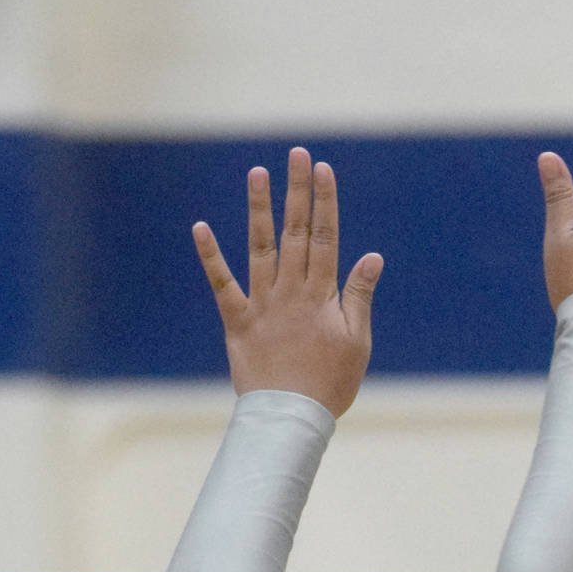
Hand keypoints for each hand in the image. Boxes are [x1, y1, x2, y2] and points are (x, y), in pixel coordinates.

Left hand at [192, 148, 381, 416]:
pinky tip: (200, 227)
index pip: (326, 239)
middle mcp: (291, 292)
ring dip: (259, 208)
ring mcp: (262, 304)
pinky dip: (211, 256)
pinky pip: (222, 284)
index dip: (325, 202)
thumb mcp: (358, 341)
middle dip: (297, 192)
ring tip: (257, 173)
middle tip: (297, 154)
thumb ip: (359, 295)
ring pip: (261, 247)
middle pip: (297, 233)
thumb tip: (372, 256)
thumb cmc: (331, 383)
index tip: (323, 170)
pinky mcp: (238, 321)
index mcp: (322, 296)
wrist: (292, 416)